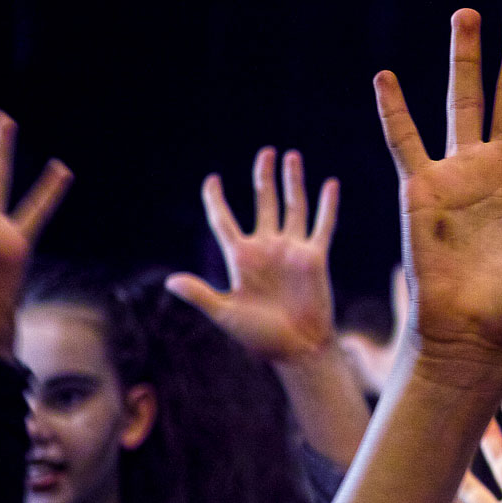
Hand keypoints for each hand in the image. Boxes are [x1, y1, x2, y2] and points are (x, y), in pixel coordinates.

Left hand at [168, 147, 340, 362]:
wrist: (296, 350)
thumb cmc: (259, 337)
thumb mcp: (225, 314)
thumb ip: (201, 294)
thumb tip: (171, 281)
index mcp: (241, 258)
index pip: (224, 222)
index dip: (217, 201)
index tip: (213, 181)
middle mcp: (266, 248)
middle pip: (263, 203)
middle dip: (263, 177)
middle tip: (266, 153)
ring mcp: (291, 251)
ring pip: (292, 207)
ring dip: (292, 182)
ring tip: (291, 156)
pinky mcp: (315, 258)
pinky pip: (322, 227)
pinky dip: (327, 206)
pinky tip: (330, 184)